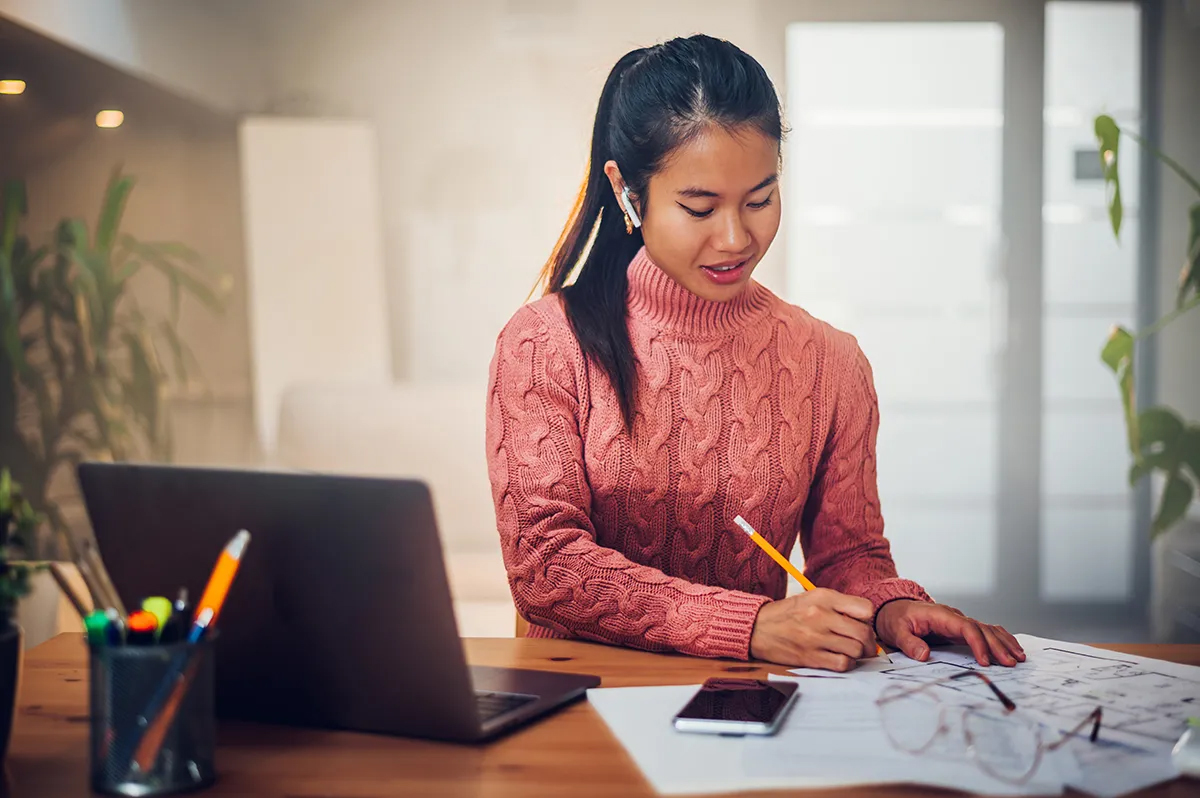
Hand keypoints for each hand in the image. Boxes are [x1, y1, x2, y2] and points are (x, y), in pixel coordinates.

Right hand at [749, 589, 876, 670]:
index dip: (868, 619)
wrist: (757, 628)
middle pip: (864, 633)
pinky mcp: (810, 657)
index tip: (861, 623)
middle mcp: (820, 615)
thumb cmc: (788, 613)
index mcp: (823, 597)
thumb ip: (839, 605)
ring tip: (850, 651)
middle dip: (868, 642)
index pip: (865, 608)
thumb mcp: (813, 598)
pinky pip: (842, 664)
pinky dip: (846, 664)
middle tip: (864, 644)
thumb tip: (865, 621)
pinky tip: (839, 659)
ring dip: (857, 654)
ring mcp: (815, 637)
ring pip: (856, 650)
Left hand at [874, 600, 1025, 666]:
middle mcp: (953, 616)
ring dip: (1004, 642)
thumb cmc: (894, 619)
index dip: (978, 643)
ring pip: (987, 629)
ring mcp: (958, 621)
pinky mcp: (960, 629)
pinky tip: (1012, 648)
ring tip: (1019, 657)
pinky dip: (999, 638)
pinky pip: (984, 631)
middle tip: (1011, 663)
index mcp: (940, 616)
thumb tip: (924, 655)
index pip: (966, 627)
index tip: (985, 661)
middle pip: (982, 628)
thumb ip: (909, 643)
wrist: (892, 608)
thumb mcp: (895, 631)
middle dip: (998, 646)